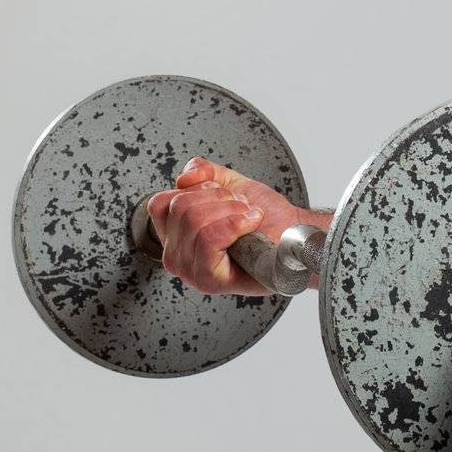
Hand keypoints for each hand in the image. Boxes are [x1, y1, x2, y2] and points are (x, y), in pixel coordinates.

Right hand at [145, 157, 303, 295]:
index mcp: (175, 235)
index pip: (161, 203)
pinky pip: (210, 239)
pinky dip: (235, 224)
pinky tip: (250, 225)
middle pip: (181, 208)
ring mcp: (189, 270)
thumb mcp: (228, 184)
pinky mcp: (207, 280)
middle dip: (220, 198)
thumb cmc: (262, 217)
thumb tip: (184, 177)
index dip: (197, 190)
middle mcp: (176, 255)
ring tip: (247, 218)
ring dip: (231, 210)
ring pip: (195, 221)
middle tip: (241, 208)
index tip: (222, 195)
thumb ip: (203, 172)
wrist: (290, 234)